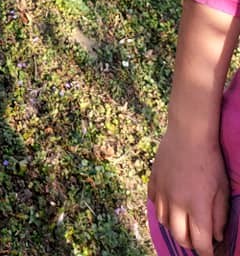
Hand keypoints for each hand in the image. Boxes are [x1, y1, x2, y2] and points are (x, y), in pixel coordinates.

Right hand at [149, 129, 228, 255]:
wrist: (188, 131)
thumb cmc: (210, 160)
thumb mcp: (222, 189)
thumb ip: (220, 215)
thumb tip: (216, 236)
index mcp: (197, 207)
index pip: (200, 243)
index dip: (207, 252)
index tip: (211, 252)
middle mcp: (176, 203)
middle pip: (180, 237)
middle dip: (191, 243)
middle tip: (198, 239)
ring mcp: (162, 191)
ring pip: (164, 222)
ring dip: (175, 226)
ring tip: (184, 221)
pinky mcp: (153, 180)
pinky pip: (153, 203)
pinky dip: (161, 208)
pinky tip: (170, 204)